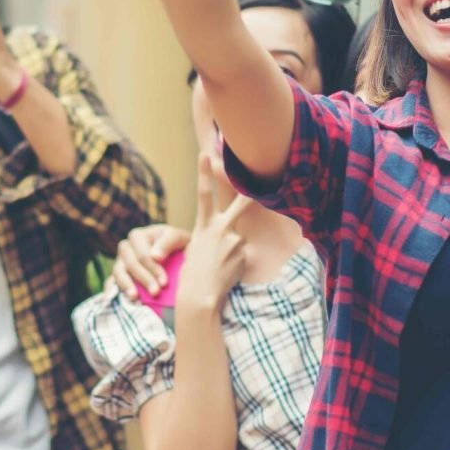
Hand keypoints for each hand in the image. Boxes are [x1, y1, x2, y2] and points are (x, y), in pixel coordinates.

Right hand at [112, 224, 190, 299]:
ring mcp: (120, 261)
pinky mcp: (118, 274)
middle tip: (156, 292)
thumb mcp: (178, 238)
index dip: (153, 268)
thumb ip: (168, 242)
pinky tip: (118, 299)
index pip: (143, 254)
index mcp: (138, 236)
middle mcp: (126, 247)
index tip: (165, 282)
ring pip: (118, 272)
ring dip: (127, 285)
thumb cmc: (178, 246)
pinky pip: (111, 281)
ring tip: (135, 297)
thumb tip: (155, 256)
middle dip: (144, 279)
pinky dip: (113, 290)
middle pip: (131, 264)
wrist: (176, 255)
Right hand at [177, 153, 251, 314]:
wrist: (199, 294)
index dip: (204, 173)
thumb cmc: (192, 273)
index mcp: (203, 226)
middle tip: (256, 180)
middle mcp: (220, 229)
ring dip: (232, 250)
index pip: (204, 194)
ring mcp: (234, 241)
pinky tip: (225, 274)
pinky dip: (235, 263)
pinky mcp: (244, 254)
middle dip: (249, 192)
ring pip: (238, 238)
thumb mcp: (196, 247)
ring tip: (220, 265)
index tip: (205, 154)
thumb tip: (232, 236)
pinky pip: (242, 255)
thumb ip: (213, 235)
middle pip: (240, 204)